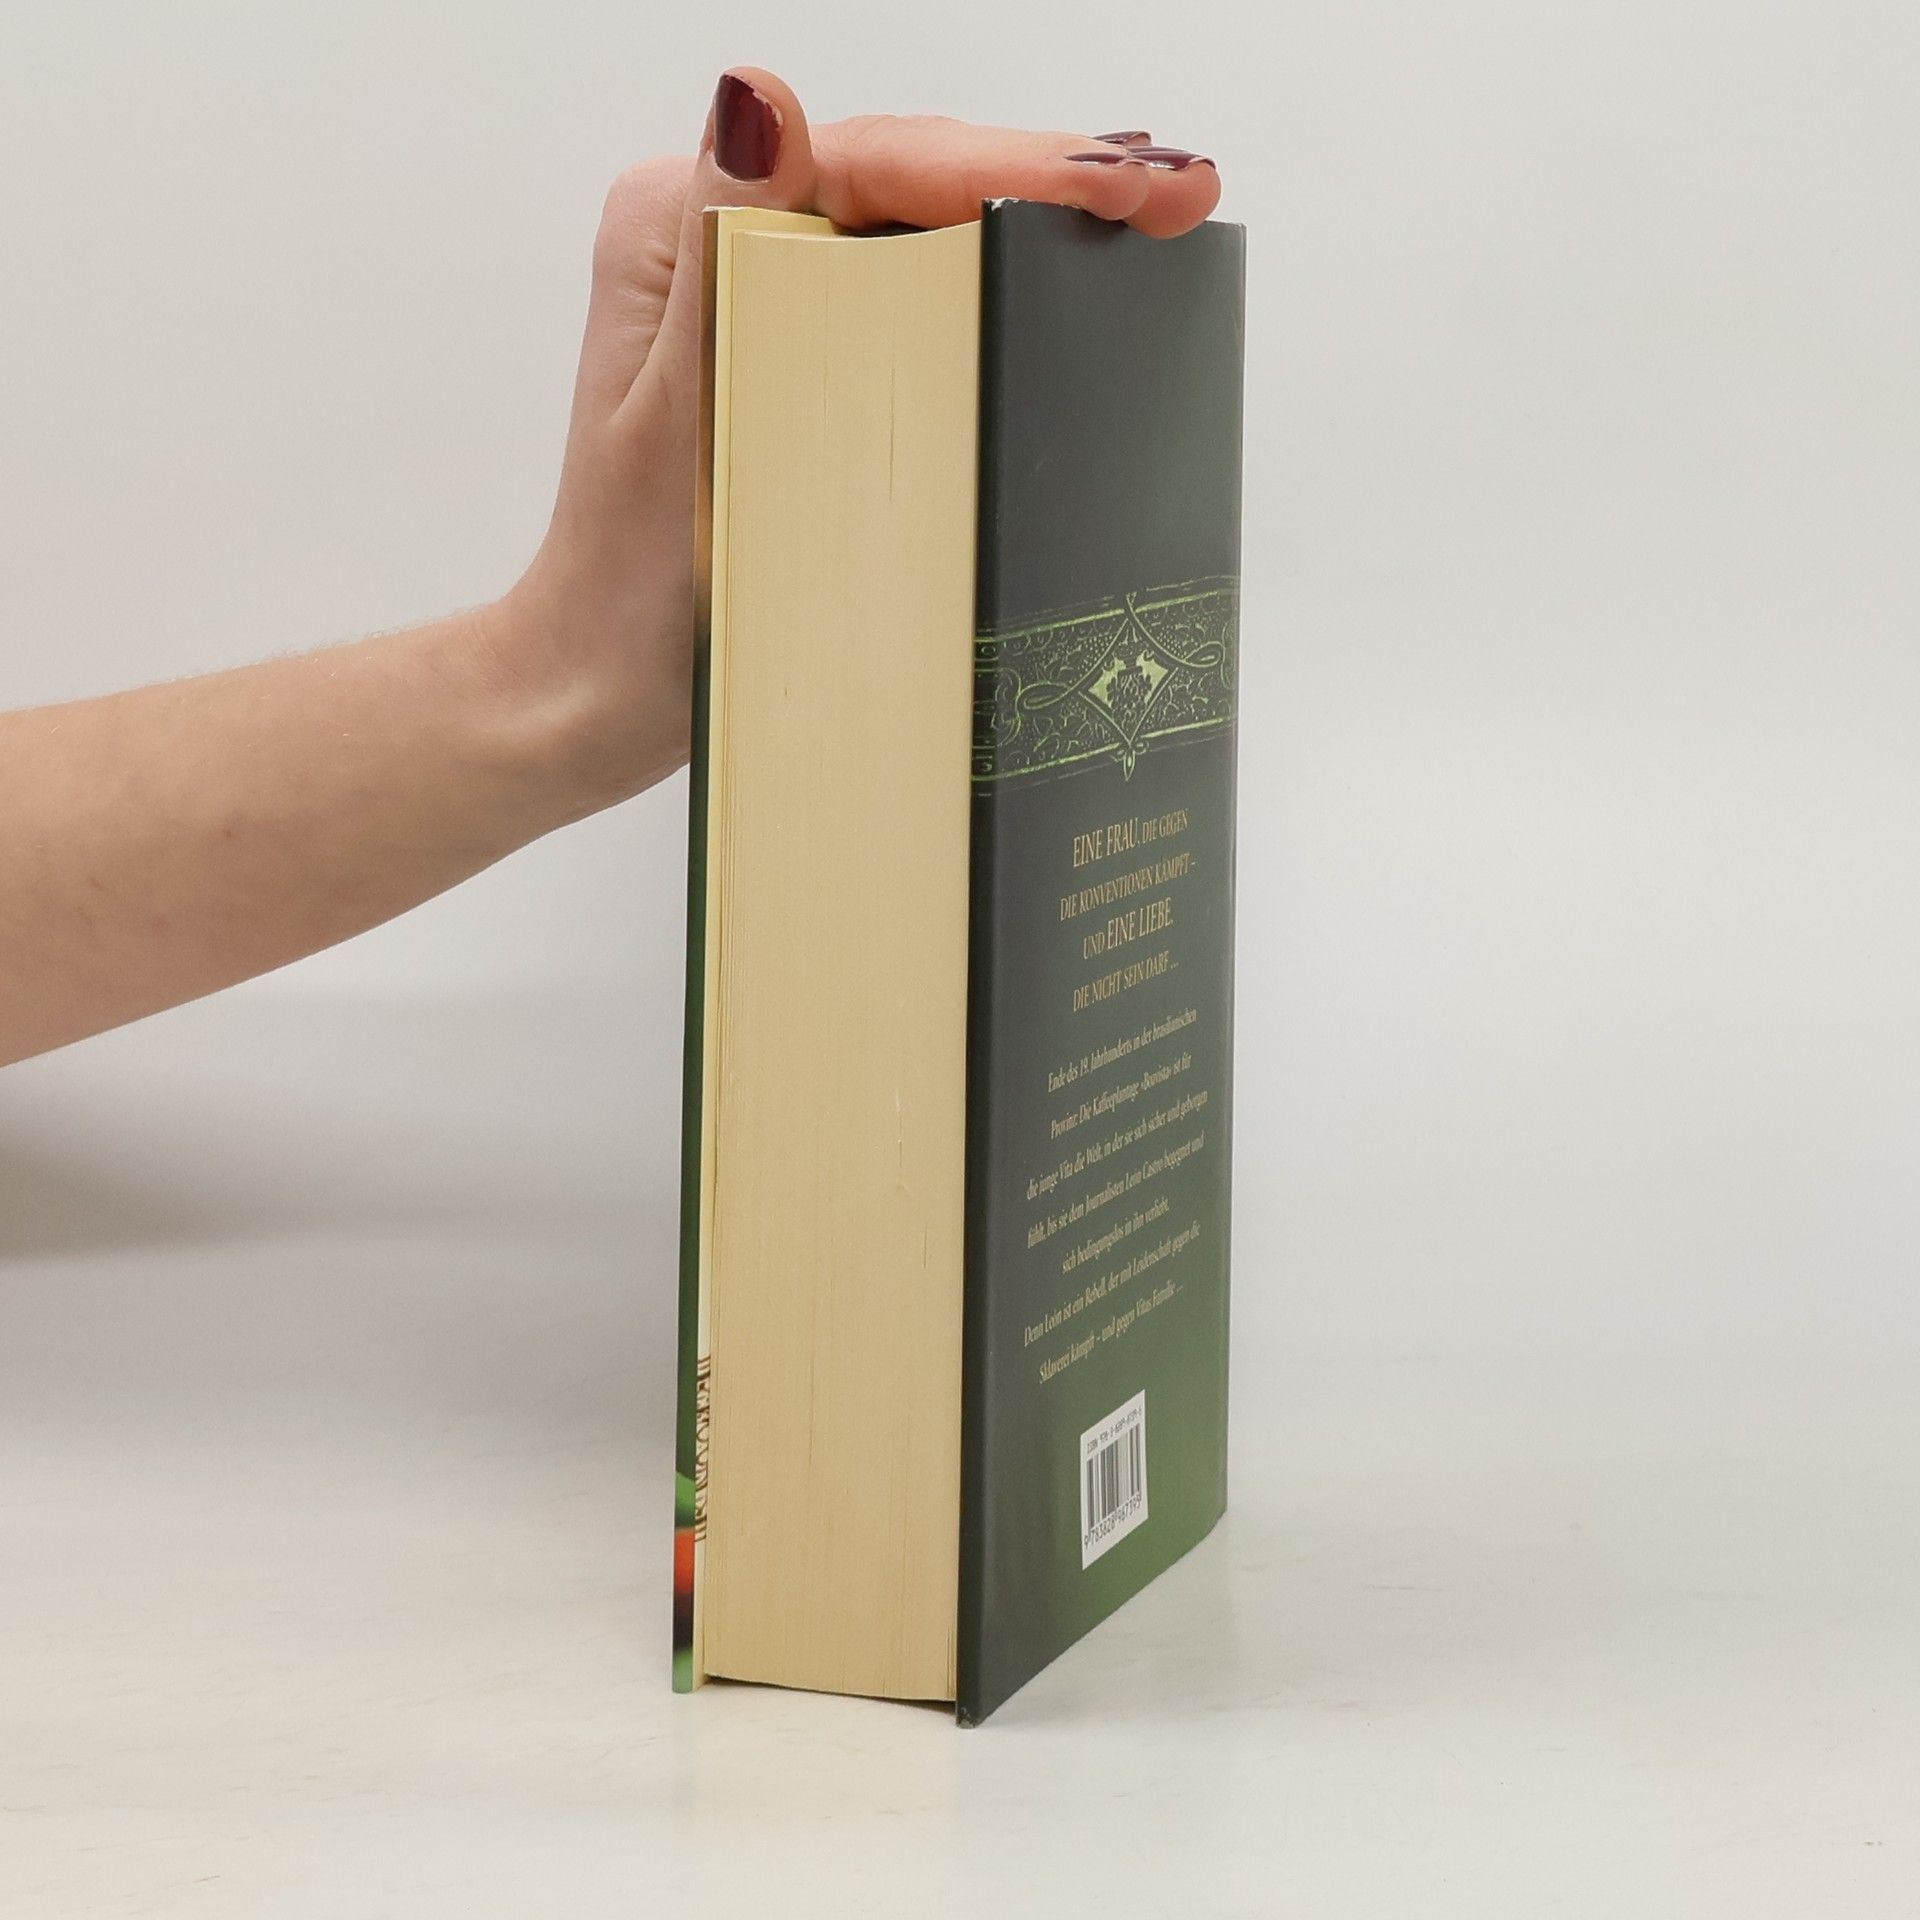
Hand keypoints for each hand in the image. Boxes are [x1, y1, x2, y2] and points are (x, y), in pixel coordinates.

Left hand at [487, 68, 1222, 823]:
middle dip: (1056, 179)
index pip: (876, 164)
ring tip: (1161, 219)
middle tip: (1185, 193)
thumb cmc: (627, 584)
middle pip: (913, 180)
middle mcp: (724, 239)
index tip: (1122, 185)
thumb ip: (719, 256)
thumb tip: (757, 99)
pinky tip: (1080, 288)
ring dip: (1045, 225)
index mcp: (684, 225)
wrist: (603, 683)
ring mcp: (768, 299)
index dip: (1012, 165)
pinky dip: (1002, 291)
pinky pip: (914, 300)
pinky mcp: (802, 359)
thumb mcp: (674, 419)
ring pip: (926, 232)